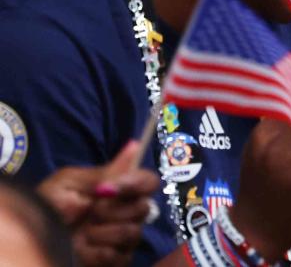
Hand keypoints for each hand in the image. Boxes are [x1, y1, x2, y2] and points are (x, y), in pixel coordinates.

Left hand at [36, 140, 158, 266]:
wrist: (32, 236)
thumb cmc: (45, 206)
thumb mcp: (68, 183)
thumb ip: (104, 172)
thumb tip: (134, 145)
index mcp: (118, 190)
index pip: (149, 181)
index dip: (136, 183)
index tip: (109, 189)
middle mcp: (125, 213)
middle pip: (143, 208)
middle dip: (113, 211)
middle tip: (90, 212)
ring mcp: (122, 237)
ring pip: (132, 233)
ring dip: (102, 233)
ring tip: (81, 233)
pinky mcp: (116, 260)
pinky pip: (119, 256)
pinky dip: (96, 252)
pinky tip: (82, 248)